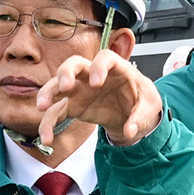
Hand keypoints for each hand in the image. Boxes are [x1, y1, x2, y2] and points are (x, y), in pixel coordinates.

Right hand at [34, 52, 161, 148]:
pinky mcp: (73, 106)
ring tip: (43, 106)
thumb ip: (141, 116)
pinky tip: (47, 137)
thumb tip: (131, 130)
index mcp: (116, 68)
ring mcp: (81, 90)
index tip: (96, 82)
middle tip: (66, 86)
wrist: (132, 112)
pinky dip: (49, 123)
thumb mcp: (150, 106)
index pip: (104, 57)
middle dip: (66, 73)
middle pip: (74, 64)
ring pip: (58, 84)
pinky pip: (56, 112)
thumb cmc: (141, 99)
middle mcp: (93, 75)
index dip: (99, 66)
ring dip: (48, 93)